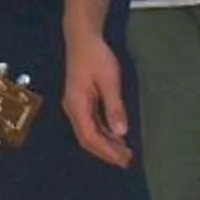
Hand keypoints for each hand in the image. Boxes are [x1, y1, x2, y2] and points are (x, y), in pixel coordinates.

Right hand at [62, 26, 135, 166]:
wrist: (82, 38)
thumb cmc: (96, 57)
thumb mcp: (109, 80)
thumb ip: (114, 107)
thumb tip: (121, 133)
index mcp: (77, 105)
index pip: (90, 136)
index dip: (107, 151)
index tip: (123, 159)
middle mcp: (73, 109)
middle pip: (87, 138)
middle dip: (106, 152)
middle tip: (126, 161)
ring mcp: (75, 106)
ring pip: (88, 132)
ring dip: (105, 144)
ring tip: (124, 152)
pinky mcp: (80, 102)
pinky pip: (90, 124)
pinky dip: (103, 133)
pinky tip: (116, 136)